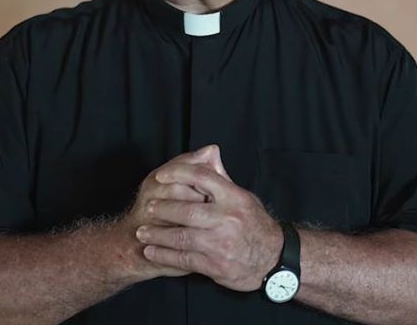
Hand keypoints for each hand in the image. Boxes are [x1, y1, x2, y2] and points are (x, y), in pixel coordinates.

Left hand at [134, 147, 282, 291]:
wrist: (274, 259)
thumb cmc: (255, 225)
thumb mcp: (244, 198)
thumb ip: (222, 178)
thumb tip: (208, 152)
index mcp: (234, 198)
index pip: (202, 177)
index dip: (178, 174)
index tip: (160, 176)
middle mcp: (227, 219)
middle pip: (187, 211)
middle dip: (163, 209)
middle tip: (148, 207)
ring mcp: (221, 244)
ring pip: (182, 237)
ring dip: (158, 235)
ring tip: (142, 232)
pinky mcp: (216, 266)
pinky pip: (184, 259)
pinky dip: (165, 256)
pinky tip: (152, 251)